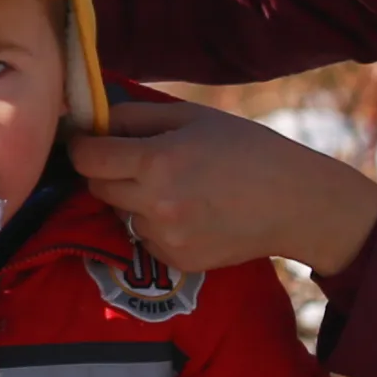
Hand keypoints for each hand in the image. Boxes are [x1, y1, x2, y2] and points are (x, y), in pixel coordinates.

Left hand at [66, 100, 376, 276]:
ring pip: (121, 214)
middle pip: (97, 188)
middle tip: (138, 161)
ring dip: (133, 200)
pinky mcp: (176, 260)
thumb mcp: (193, 117)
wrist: (293, 202)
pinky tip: (190, 212)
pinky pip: (144, 239)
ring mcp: (165, 236)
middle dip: (108, 172)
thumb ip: (136, 115)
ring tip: (176, 188)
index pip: (88, 158)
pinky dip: (155, 225)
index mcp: (157, 160)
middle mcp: (155, 202)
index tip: (89, 142)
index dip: (83, 146)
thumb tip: (94, 120)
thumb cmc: (246, 148)